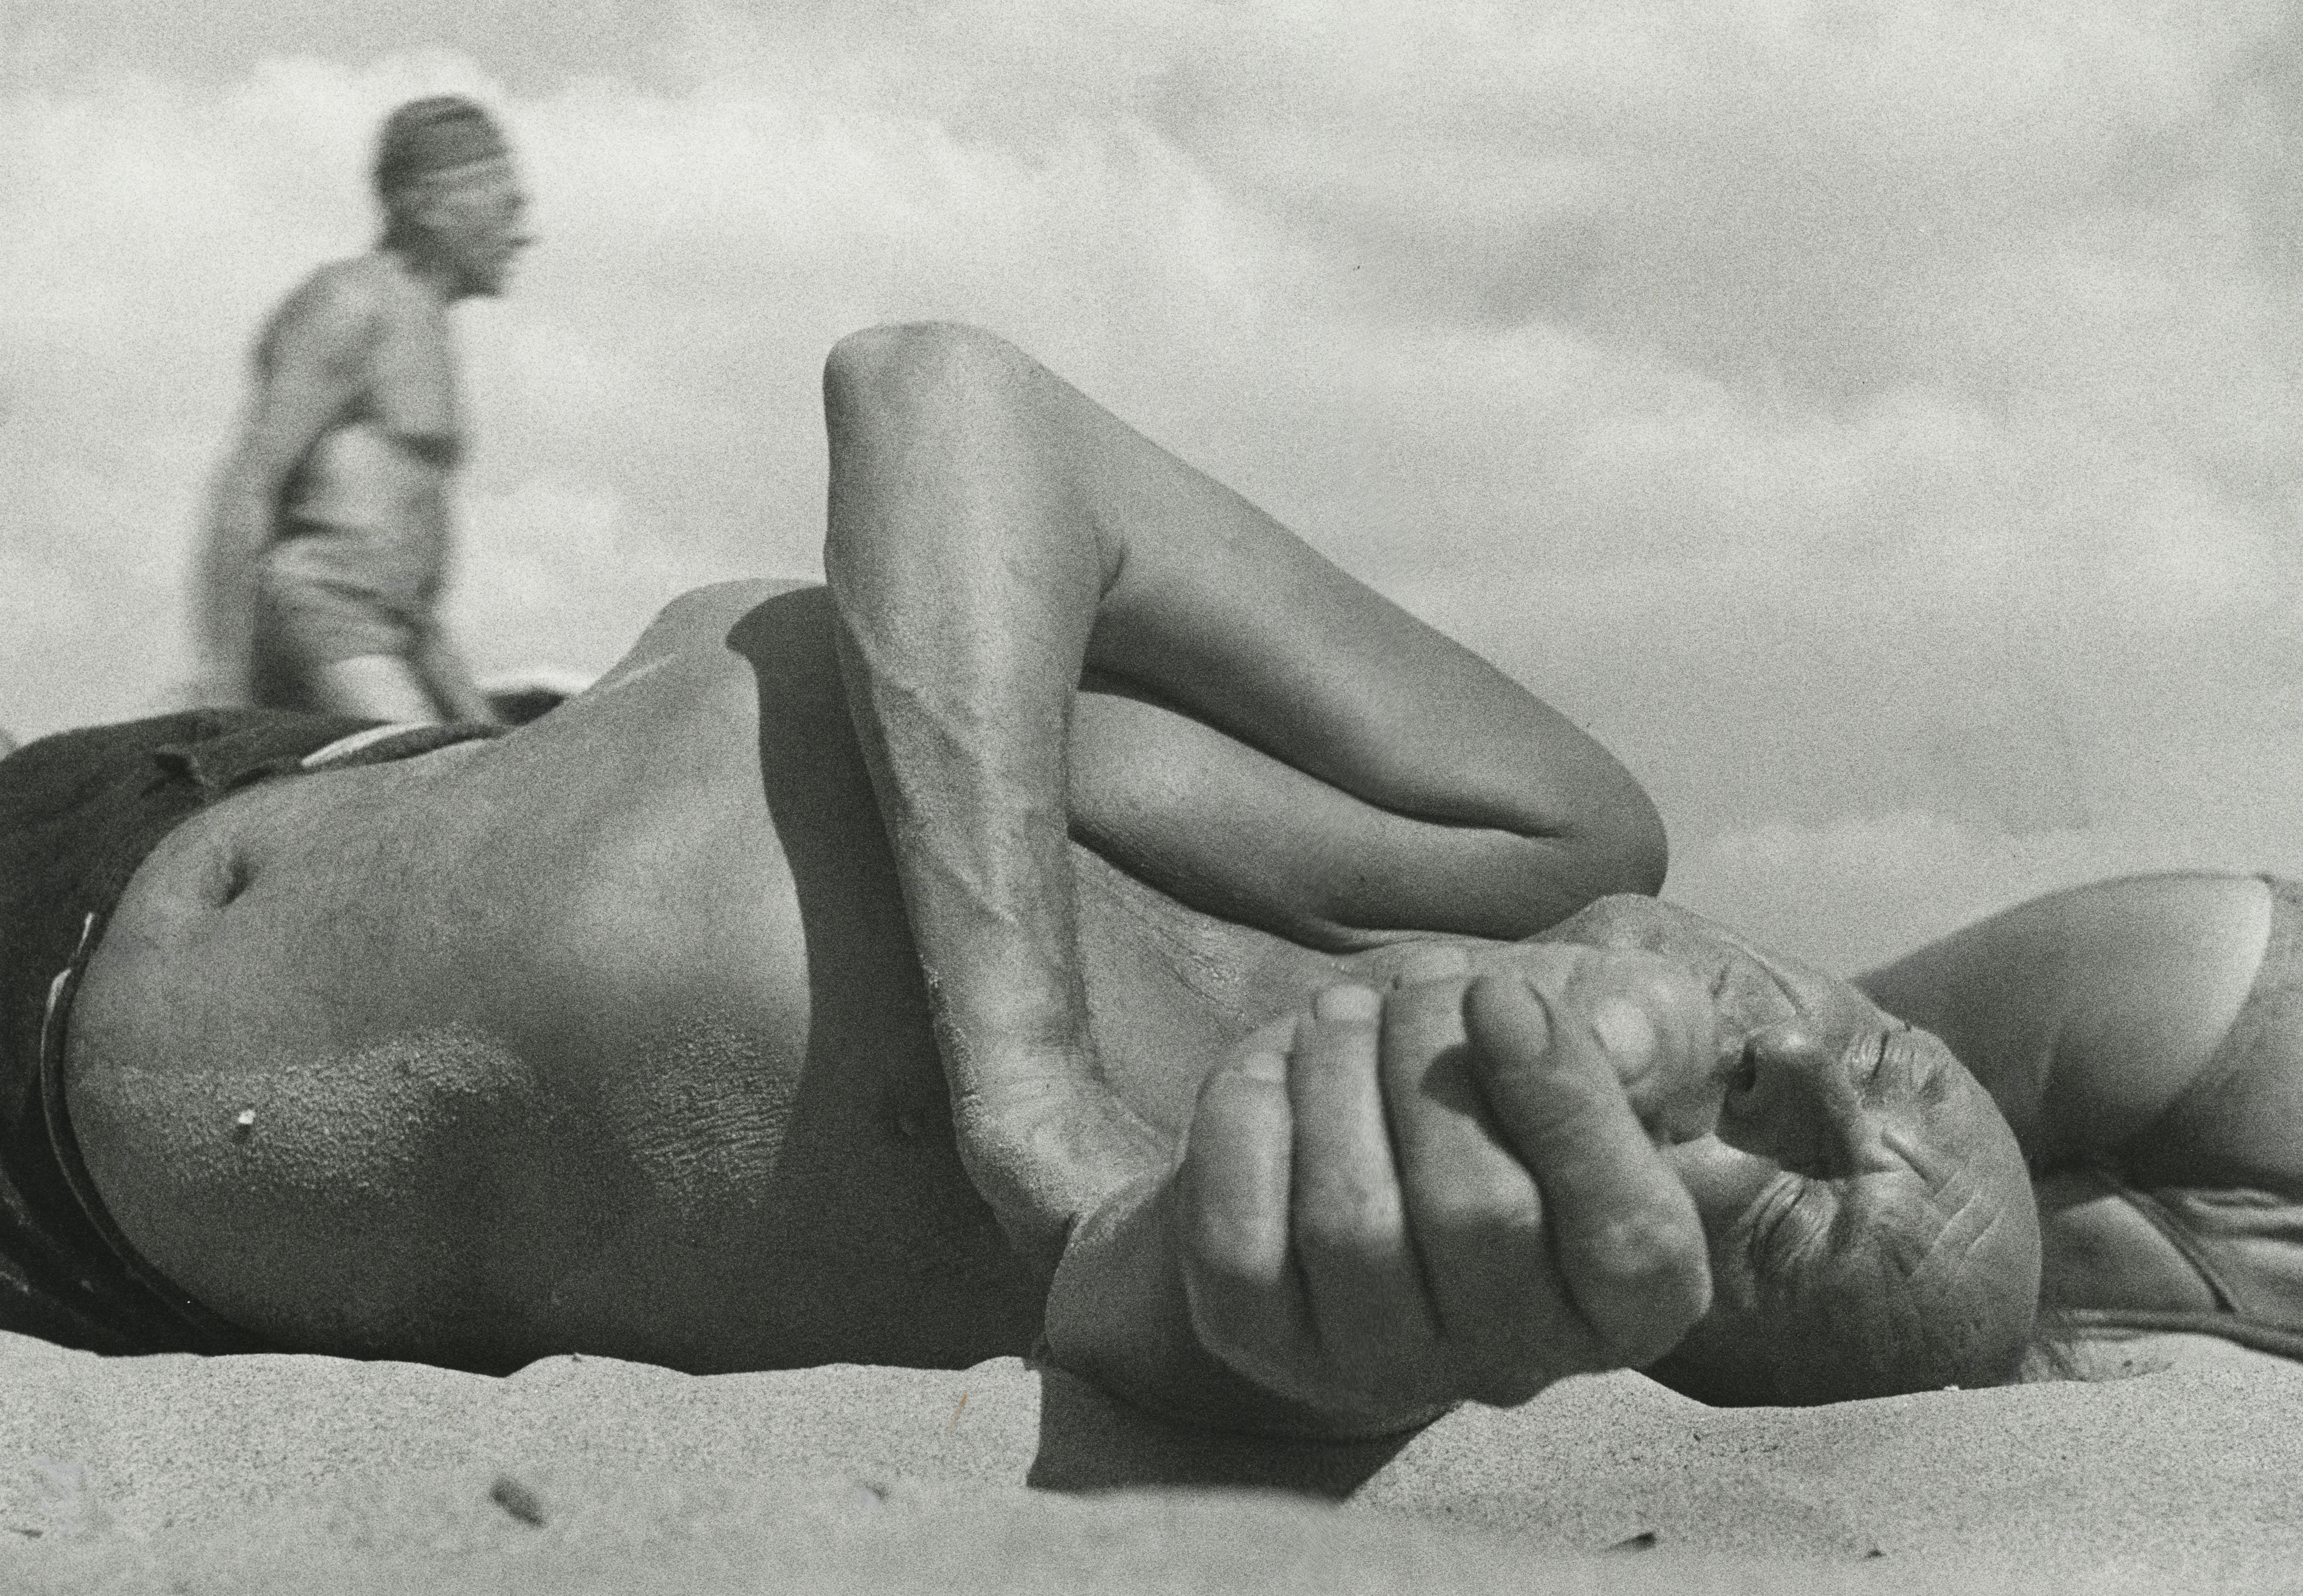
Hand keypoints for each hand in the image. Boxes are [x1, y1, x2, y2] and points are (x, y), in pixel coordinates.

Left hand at [1172, 948, 1720, 1427]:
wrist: (1373, 1108)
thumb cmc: (1518, 1061)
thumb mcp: (1617, 1021)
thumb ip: (1653, 1022)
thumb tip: (1620, 1037)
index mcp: (1638, 1297)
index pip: (1629, 1238)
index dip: (1563, 1101)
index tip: (1500, 991)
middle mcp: (1518, 1359)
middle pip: (1477, 1213)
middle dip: (1431, 1060)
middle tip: (1420, 980)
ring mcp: (1384, 1366)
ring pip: (1353, 1225)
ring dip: (1339, 1078)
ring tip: (1344, 1012)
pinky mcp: (1265, 1342)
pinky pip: (1238, 1245)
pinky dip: (1245, 1131)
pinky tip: (1271, 1075)